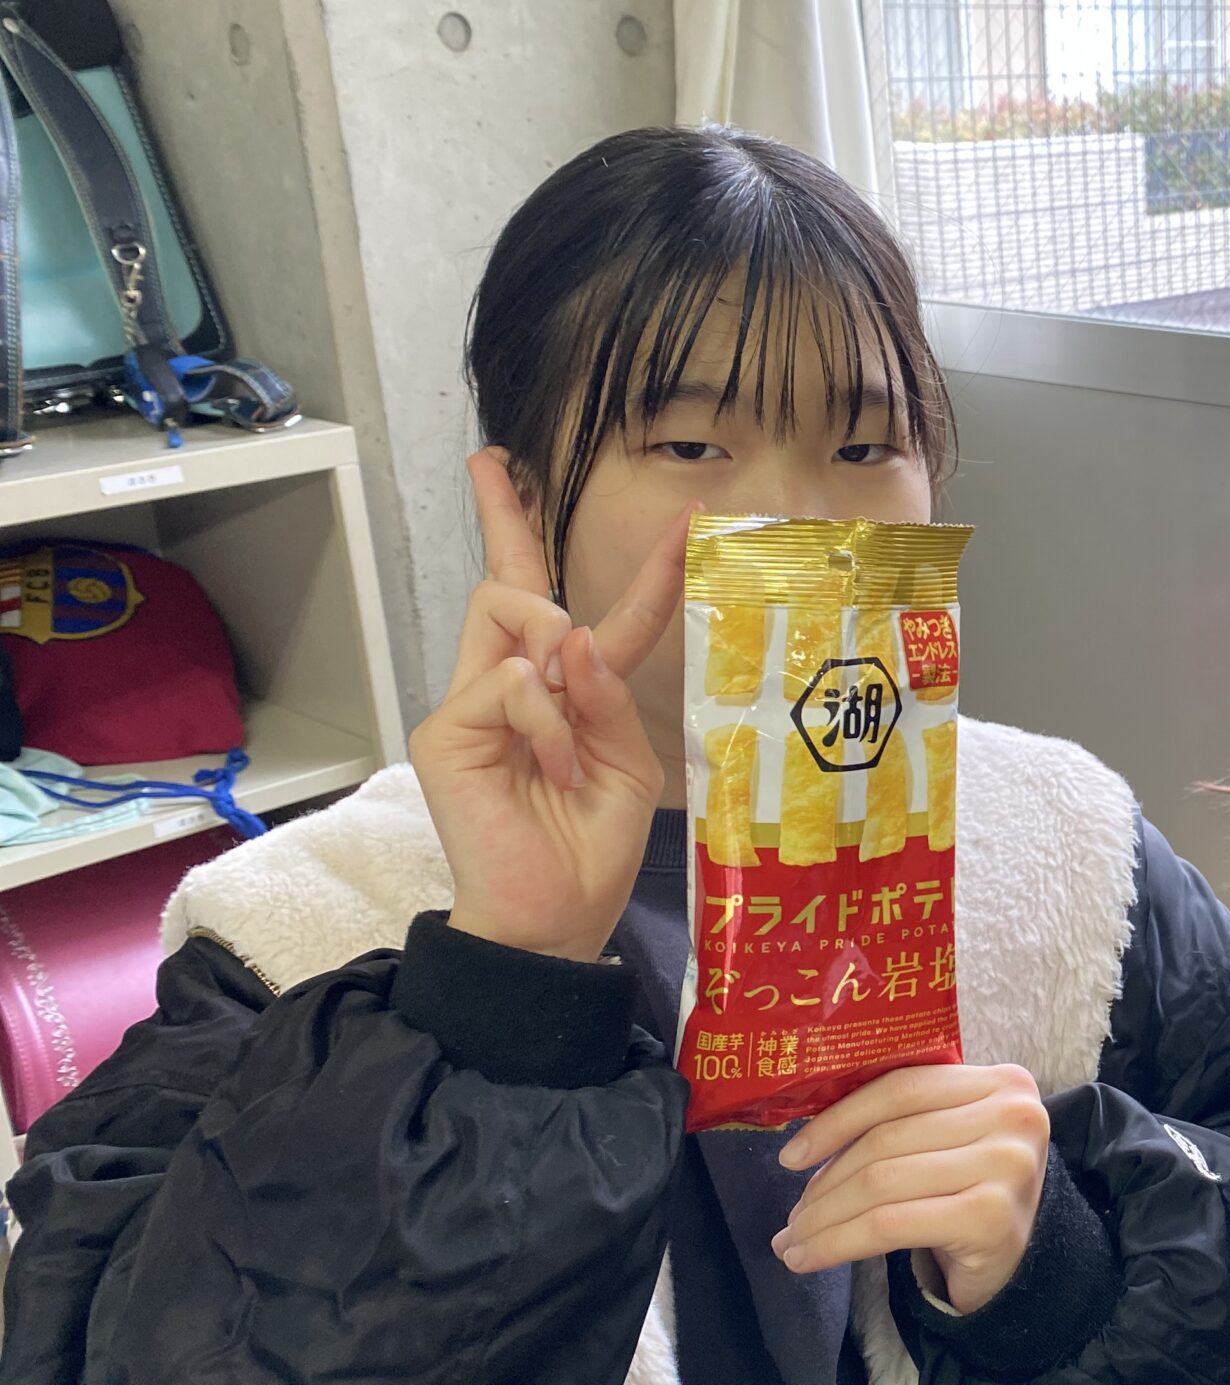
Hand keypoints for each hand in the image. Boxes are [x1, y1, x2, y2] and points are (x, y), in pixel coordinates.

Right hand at [412, 450, 692, 962]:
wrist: (552, 918)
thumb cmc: (590, 850)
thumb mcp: (628, 763)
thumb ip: (609, 696)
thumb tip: (573, 636)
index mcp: (561, 695)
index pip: (562, 606)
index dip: (547, 541)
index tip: (523, 472)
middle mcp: (510, 689)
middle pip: (509, 582)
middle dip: (506, 516)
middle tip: (490, 465)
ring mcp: (472, 707)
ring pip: (513, 613)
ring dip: (562, 653)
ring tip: (571, 732)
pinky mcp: (447, 733)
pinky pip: (510, 684)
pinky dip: (547, 721)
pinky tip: (552, 766)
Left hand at [773, 1064, 1050, 1313]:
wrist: (1024, 1266)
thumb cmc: (976, 1195)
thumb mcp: (953, 1140)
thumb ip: (905, 1120)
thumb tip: (803, 1143)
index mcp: (1003, 1082)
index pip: (902, 1088)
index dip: (838, 1119)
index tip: (791, 1156)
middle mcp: (1013, 1115)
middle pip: (888, 1139)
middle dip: (825, 1182)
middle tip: (792, 1216)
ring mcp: (1005, 1165)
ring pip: (881, 1183)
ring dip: (824, 1217)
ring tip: (793, 1241)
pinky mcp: (989, 1217)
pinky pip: (890, 1224)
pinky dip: (838, 1243)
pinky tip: (810, 1258)